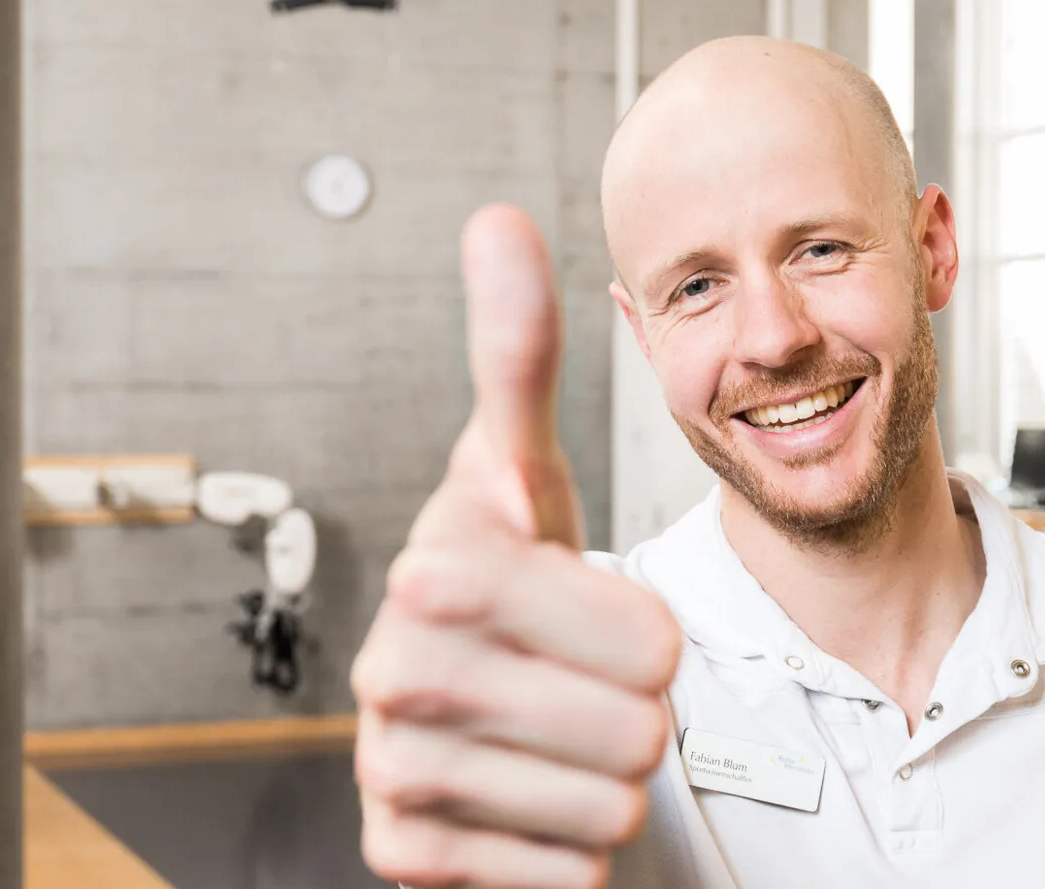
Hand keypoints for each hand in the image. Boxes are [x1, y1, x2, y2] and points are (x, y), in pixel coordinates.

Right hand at [352, 205, 684, 888]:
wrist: (449, 715)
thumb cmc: (507, 581)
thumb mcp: (521, 467)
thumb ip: (518, 353)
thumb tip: (496, 221)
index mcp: (439, 566)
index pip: (650, 639)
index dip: (651, 635)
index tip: (594, 612)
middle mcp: (396, 670)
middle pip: (638, 732)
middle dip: (636, 714)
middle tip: (583, 684)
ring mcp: (393, 769)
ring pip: (610, 809)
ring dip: (606, 783)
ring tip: (556, 736)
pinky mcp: (402, 854)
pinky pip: (566, 877)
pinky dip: (569, 852)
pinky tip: (528, 801)